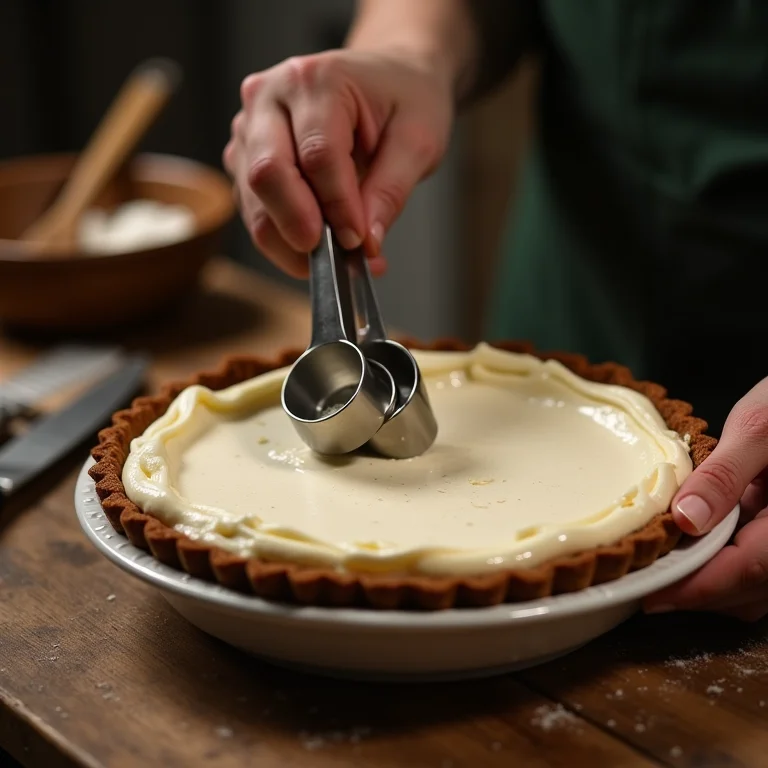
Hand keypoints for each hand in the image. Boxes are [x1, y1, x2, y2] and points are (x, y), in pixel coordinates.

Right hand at [223, 49, 454, 277]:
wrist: (388, 76)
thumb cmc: (404, 99)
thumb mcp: (419, 140)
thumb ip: (391, 191)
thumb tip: (366, 242)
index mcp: (316, 80)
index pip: (318, 156)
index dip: (339, 208)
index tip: (360, 241)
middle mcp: (270, 98)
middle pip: (267, 173)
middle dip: (300, 226)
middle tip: (336, 256)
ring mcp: (249, 127)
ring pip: (252, 200)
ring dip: (290, 242)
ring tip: (335, 257)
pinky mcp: (243, 156)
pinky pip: (252, 209)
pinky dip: (282, 238)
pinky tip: (319, 244)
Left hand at [644, 377, 767, 621]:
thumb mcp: (758, 428)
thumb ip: (724, 474)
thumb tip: (686, 519)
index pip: (749, 569)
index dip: (698, 589)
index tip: (651, 596)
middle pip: (750, 591)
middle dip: (696, 593)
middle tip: (642, 582)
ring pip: (755, 590)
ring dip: (709, 586)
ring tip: (658, 568)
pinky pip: (756, 570)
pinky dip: (722, 569)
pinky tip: (687, 549)